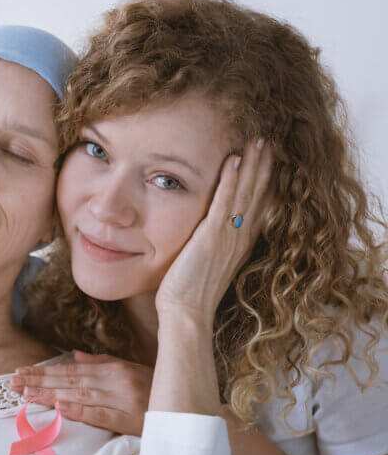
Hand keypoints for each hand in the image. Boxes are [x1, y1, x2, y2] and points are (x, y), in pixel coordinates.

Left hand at [10, 351, 152, 435]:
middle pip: (71, 381)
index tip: (22, 372)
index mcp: (115, 368)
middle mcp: (116, 381)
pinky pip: (101, 415)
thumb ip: (103, 362)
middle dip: (40, 381)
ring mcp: (124, 400)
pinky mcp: (131, 419)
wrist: (190, 407)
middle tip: (13, 382)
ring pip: (80, 395)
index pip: (72, 371)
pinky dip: (80, 411)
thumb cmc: (158, 389)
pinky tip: (60, 408)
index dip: (46, 371)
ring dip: (51, 394)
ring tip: (26, 393)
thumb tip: (73, 356)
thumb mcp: (132, 370)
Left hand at [155, 139, 273, 325]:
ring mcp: (227, 237)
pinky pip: (224, 203)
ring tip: (258, 140)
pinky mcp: (211, 237)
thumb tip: (205, 236)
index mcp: (239, 244)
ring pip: (246, 193)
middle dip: (264, 166)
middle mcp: (239, 237)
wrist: (186, 314)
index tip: (268, 159)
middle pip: (258, 194)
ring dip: (253, 164)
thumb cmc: (189, 294)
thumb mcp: (205, 264)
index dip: (264, 181)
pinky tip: (234, 159)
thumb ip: (210, 246)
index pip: (257, 205)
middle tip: (268, 140)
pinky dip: (231, 180)